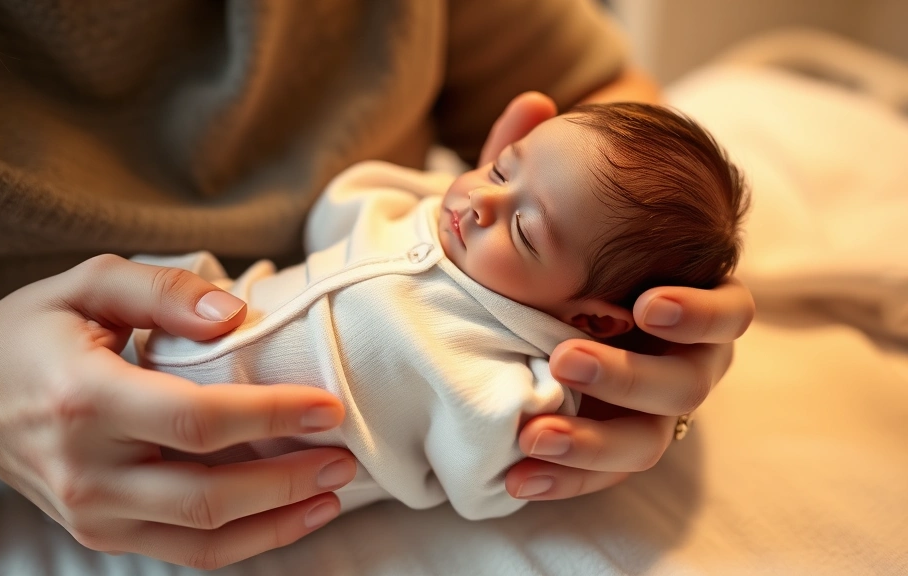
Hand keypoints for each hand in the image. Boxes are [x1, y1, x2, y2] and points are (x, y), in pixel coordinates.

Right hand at [0, 255, 355, 568]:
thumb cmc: (29, 333)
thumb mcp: (88, 284)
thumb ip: (162, 290)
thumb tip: (234, 313)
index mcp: (84, 399)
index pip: (197, 422)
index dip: (272, 417)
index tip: (328, 407)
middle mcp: (87, 469)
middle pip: (208, 494)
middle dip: (288, 480)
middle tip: (344, 456)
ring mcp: (92, 513)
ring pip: (203, 539)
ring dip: (277, 521)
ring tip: (330, 492)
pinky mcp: (100, 533)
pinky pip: (184, 552)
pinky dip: (243, 541)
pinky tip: (285, 517)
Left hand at [479, 93, 754, 499]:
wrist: (535, 309)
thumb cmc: (554, 252)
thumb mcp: (539, 208)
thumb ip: (531, 161)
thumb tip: (531, 103)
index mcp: (687, 303)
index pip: (730, 312)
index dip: (698, 310)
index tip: (645, 303)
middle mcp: (681, 361)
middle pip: (685, 383)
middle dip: (627, 374)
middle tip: (564, 358)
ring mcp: (646, 412)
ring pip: (644, 442)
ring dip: (592, 443)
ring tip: (534, 435)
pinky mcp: (608, 446)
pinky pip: (597, 475)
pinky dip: (561, 480)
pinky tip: (516, 478)